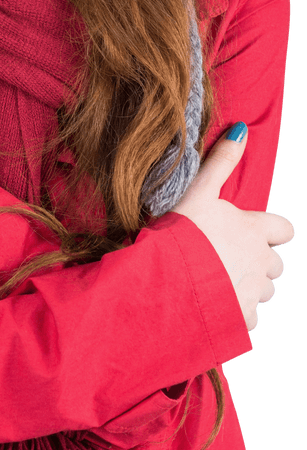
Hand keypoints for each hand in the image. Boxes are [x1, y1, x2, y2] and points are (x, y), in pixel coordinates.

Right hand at [171, 126, 295, 330]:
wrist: (164, 279)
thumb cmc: (179, 234)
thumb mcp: (198, 191)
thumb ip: (221, 162)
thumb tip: (242, 130)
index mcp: (254, 230)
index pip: (284, 230)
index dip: (272, 232)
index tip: (254, 232)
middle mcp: (261, 262)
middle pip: (277, 265)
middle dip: (261, 263)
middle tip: (230, 258)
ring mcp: (253, 292)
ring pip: (267, 291)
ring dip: (251, 287)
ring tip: (222, 282)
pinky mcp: (241, 317)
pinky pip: (251, 318)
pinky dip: (239, 312)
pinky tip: (217, 305)